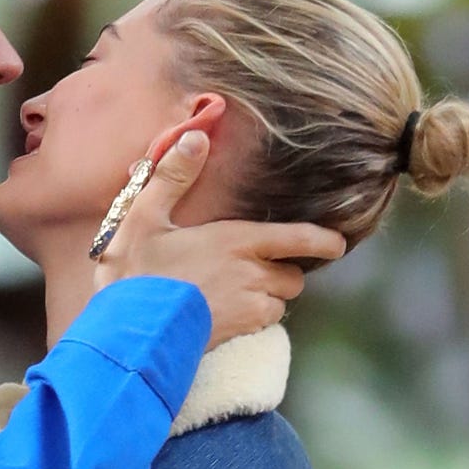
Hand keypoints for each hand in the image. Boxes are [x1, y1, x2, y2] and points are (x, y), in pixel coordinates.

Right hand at [93, 131, 345, 347]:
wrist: (130, 332)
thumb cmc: (135, 273)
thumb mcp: (144, 218)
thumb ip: (173, 177)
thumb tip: (196, 136)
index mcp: (236, 240)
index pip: (297, 238)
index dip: (323, 240)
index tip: (338, 244)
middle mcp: (251, 273)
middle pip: (293, 276)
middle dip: (283, 273)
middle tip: (258, 270)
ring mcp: (248, 306)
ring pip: (280, 301)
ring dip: (268, 297)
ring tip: (238, 293)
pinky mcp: (239, 332)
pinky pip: (264, 323)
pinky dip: (255, 318)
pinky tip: (229, 314)